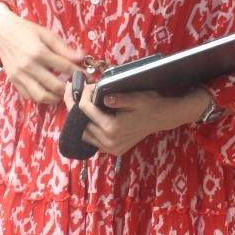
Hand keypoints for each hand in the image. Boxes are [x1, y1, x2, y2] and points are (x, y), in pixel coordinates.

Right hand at [0, 4, 85, 103]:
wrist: (2, 30)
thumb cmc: (26, 30)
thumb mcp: (47, 35)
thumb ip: (64, 48)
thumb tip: (82, 57)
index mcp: (39, 52)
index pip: (65, 67)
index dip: (78, 72)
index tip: (87, 75)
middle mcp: (28, 66)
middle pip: (55, 85)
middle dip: (69, 88)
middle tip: (77, 87)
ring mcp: (19, 75)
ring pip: (41, 96)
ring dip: (55, 98)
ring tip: (63, 93)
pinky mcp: (13, 80)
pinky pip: (29, 96)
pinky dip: (40, 97)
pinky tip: (48, 92)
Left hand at [66, 84, 214, 156]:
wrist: (162, 117)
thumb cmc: (150, 104)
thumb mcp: (137, 98)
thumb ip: (120, 99)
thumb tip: (104, 98)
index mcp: (113, 128)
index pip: (86, 110)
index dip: (82, 94)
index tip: (83, 84)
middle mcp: (109, 141)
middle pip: (81, 123)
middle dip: (75, 106)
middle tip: (72, 91)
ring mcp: (111, 148)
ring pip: (84, 134)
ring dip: (80, 120)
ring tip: (78, 103)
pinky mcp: (113, 150)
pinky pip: (93, 142)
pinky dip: (88, 130)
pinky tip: (87, 118)